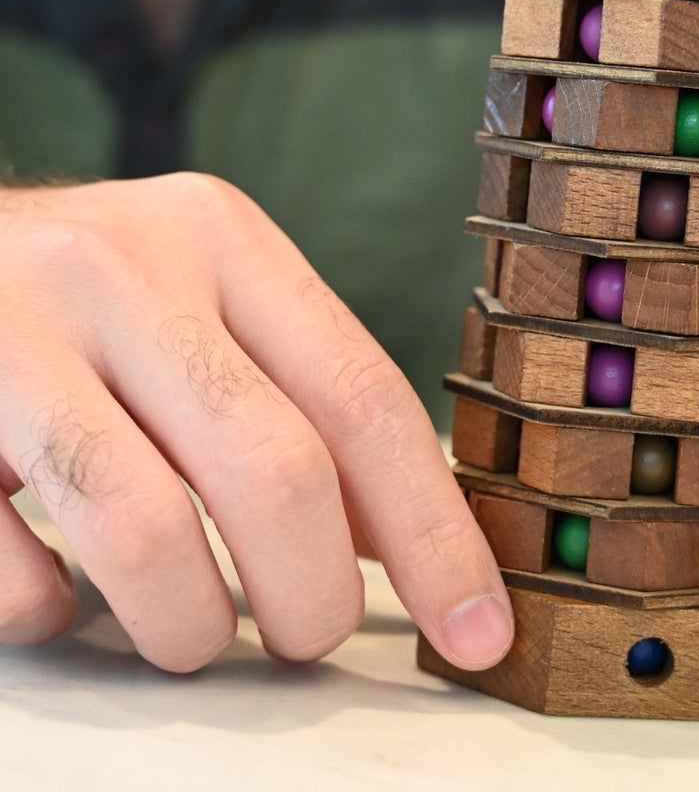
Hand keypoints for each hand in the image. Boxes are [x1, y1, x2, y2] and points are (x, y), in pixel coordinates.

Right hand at [0, 174, 512, 671]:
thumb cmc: (96, 297)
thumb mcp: (211, 304)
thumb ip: (303, 400)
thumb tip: (407, 541)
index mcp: (224, 239)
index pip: (362, 396)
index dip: (433, 529)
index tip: (476, 630)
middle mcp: (124, 270)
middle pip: (275, 468)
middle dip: (316, 595)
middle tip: (313, 636)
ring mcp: (13, 333)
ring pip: (145, 531)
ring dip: (193, 626)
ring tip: (196, 635)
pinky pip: (12, 571)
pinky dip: (55, 617)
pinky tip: (69, 599)